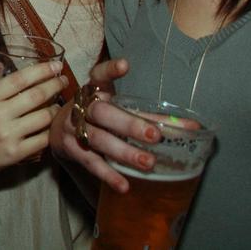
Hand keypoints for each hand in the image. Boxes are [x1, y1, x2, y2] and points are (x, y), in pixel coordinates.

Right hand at [0, 62, 66, 188]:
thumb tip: (2, 64)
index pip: (20, 79)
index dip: (42, 70)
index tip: (56, 65)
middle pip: (36, 96)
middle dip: (55, 85)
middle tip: (64, 80)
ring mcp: (8, 136)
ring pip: (43, 118)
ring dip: (56, 108)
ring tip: (59, 103)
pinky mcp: (16, 154)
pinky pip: (42, 140)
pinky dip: (50, 130)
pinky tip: (51, 125)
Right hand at [49, 59, 159, 193]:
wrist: (57, 131)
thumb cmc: (96, 117)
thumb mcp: (114, 109)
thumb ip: (148, 116)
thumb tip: (192, 128)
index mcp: (95, 91)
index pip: (99, 75)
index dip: (110, 70)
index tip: (125, 65)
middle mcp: (83, 107)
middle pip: (102, 112)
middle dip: (128, 123)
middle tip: (154, 135)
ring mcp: (74, 129)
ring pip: (98, 139)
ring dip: (123, 151)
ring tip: (148, 162)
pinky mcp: (71, 150)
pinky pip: (90, 163)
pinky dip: (107, 174)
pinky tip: (124, 185)